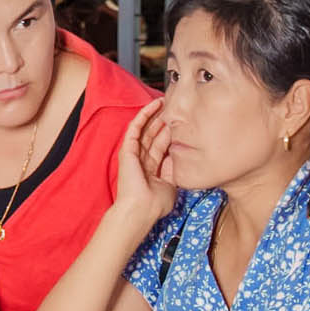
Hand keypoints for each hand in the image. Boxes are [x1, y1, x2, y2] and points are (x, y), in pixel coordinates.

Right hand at [111, 101, 176, 227]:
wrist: (141, 209)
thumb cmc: (155, 204)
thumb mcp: (171, 185)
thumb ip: (174, 170)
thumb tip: (179, 155)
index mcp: (151, 169)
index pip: (161, 146)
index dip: (170, 134)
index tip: (182, 123)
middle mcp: (142, 160)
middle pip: (154, 135)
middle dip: (164, 121)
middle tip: (174, 107)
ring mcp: (134, 154)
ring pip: (145, 129)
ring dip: (154, 115)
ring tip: (164, 101)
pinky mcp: (127, 149)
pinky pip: (135, 128)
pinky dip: (143, 116)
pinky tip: (152, 105)